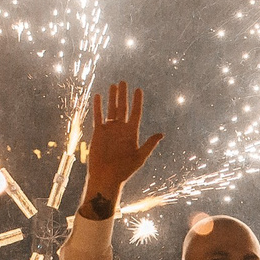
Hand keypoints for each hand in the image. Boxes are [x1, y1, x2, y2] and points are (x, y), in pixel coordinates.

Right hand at [77, 81, 162, 220]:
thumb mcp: (139, 157)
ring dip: (112, 98)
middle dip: (123, 95)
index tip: (138, 89)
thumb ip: (149, 144)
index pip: (136, 113)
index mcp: (132, 133)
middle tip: (123, 82)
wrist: (107, 177)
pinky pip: (98, 116)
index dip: (137, 101)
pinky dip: (98, 106)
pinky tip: (98, 96)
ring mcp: (109, 129)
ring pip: (111, 109)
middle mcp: (121, 129)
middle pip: (123, 108)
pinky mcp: (98, 132)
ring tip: (113, 85)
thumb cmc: (124, 170)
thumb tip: (161, 134)